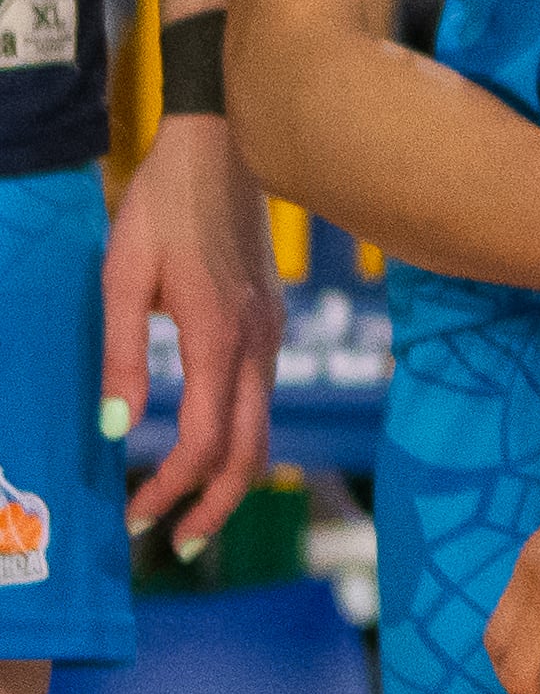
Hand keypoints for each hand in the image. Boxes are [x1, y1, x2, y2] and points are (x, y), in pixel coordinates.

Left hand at [103, 114, 275, 559]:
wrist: (224, 148)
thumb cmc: (162, 208)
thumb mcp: (122, 277)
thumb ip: (122, 356)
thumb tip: (116, 428)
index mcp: (219, 335)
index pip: (208, 440)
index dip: (173, 487)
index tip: (136, 514)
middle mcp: (258, 342)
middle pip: (251, 449)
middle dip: (215, 504)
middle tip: (177, 544)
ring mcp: (270, 331)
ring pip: (263, 426)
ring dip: (230, 476)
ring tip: (189, 508)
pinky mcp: (268, 321)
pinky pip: (261, 396)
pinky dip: (238, 438)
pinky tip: (208, 445)